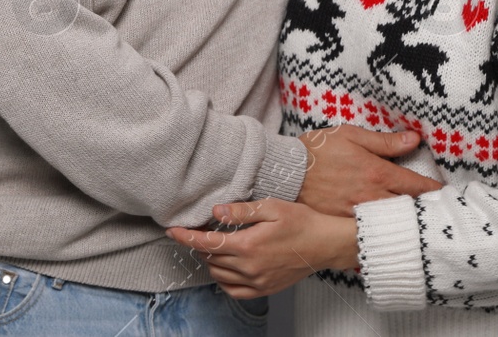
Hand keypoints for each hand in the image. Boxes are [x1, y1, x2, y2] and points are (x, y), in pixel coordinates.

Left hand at [164, 198, 357, 298]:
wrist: (325, 244)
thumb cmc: (301, 222)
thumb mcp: (272, 208)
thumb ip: (242, 211)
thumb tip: (216, 212)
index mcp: (248, 245)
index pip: (207, 243)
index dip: (186, 237)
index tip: (172, 231)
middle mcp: (249, 267)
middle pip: (210, 259)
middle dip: (198, 245)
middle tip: (198, 231)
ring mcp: (256, 281)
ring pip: (219, 275)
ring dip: (210, 261)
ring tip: (213, 246)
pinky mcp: (264, 289)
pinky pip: (233, 291)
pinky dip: (223, 280)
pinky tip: (225, 267)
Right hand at [296, 125, 445, 216]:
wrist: (286, 171)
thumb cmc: (318, 149)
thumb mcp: (352, 135)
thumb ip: (385, 141)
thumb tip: (414, 139)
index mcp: (377, 173)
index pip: (415, 185)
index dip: (433, 190)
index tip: (444, 192)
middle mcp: (371, 196)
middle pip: (408, 207)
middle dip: (424, 208)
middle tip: (438, 210)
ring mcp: (358, 213)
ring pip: (391, 221)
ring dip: (406, 220)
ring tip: (419, 221)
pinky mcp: (344, 224)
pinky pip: (370, 231)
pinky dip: (382, 230)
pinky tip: (389, 231)